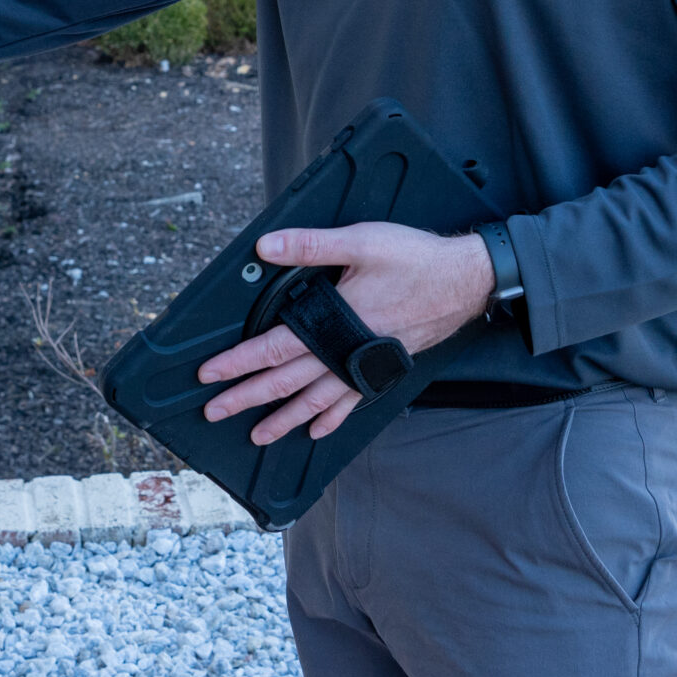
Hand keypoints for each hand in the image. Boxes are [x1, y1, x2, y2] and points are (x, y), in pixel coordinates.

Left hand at [197, 223, 492, 444]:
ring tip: (259, 434)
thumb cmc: (415, 259)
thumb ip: (310, 246)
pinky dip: (331, 418)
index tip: (210, 376)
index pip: (274, 348)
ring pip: (315, 401)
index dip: (238, 362)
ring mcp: (365, 364)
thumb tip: (266, 246)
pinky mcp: (383, 367)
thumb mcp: (360, 242)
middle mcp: (345, 351)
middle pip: (286, 383)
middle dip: (247, 398)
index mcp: (334, 321)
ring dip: (285, 419)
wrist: (466, 282)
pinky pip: (351, 402)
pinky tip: (317, 431)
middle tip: (216, 413)